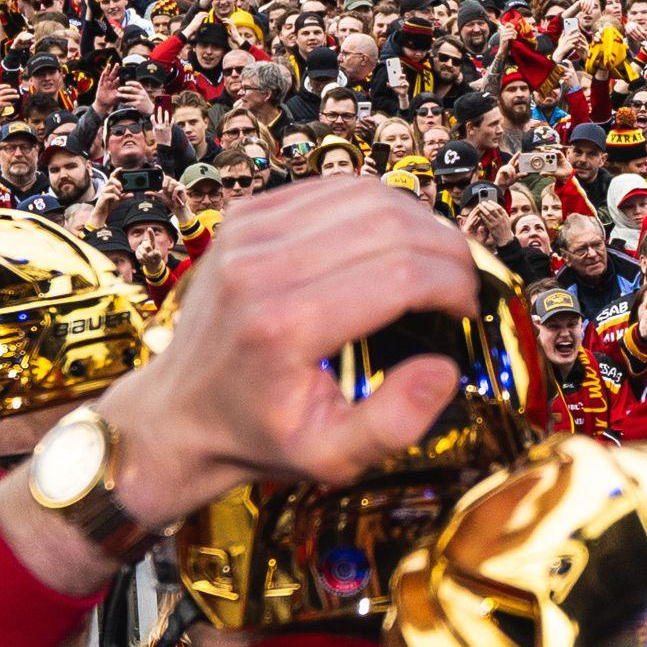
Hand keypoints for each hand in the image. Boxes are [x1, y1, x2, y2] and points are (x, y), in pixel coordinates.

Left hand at [0, 178, 480, 594]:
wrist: (179, 414)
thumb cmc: (257, 436)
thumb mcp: (332, 457)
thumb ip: (396, 422)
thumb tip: (444, 368)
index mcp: (285, 325)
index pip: (400, 273)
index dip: (453, 284)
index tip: (467, 311)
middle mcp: (262, 267)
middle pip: (390, 224)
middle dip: (446, 250)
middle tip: (461, 285)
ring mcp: (249, 233)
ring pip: (366, 194)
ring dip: (418, 221)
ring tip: (436, 263)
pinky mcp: (246, 216)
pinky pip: (333, 189)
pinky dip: (379, 208)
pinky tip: (394, 242)